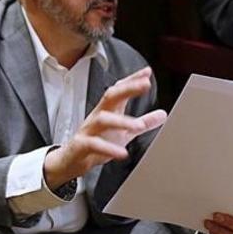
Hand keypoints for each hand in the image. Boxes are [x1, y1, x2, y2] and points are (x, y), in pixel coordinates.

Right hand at [43, 67, 165, 187]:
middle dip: (127, 88)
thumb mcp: (124, 133)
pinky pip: (94, 144)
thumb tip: (162, 114)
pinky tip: (122, 153)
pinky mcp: (81, 145)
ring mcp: (88, 130)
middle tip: (145, 85)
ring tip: (138, 126)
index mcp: (107, 111)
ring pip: (102, 119)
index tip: (147, 73)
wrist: (70, 161)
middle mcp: (97, 116)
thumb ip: (143, 123)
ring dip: (121, 121)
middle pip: (110, 96)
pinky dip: (108, 148)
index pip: (119, 90)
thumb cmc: (96, 143)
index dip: (132, 80)